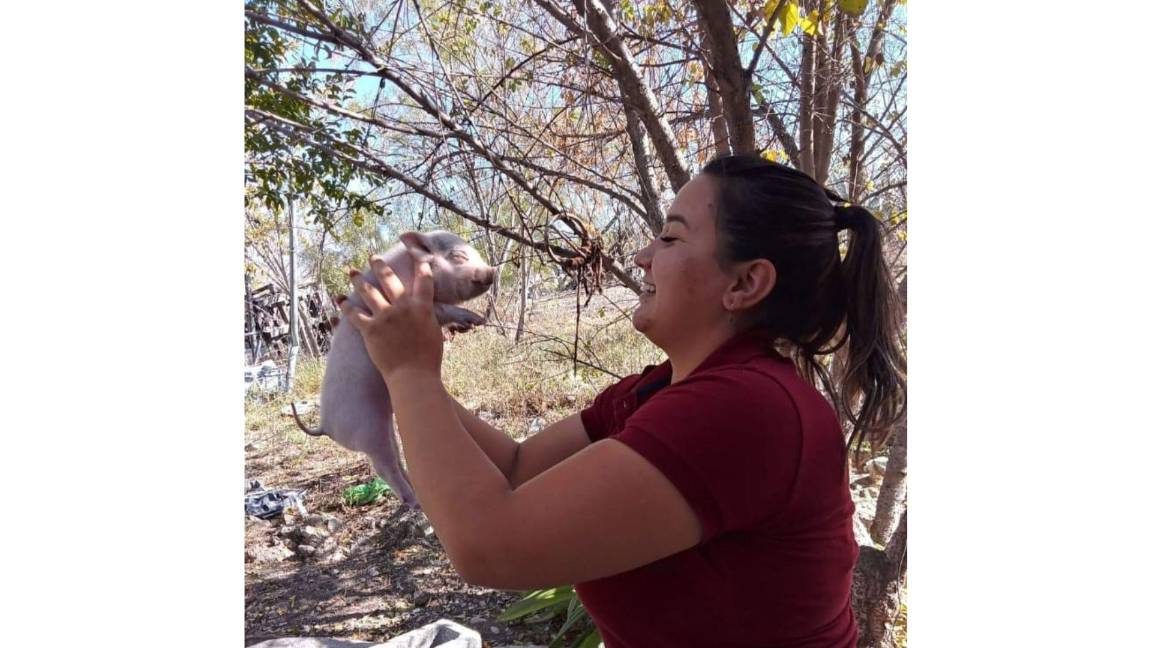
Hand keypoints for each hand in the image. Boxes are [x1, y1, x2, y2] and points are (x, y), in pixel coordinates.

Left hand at [338, 253, 443, 381]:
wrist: (413, 376)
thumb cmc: (428, 360)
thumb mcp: (434, 333)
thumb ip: (428, 318)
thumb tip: (425, 311)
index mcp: (422, 307)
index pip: (424, 281)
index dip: (421, 267)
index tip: (417, 257)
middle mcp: (403, 307)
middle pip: (389, 280)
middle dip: (380, 266)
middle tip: (373, 257)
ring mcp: (385, 317)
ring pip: (368, 292)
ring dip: (358, 280)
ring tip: (352, 272)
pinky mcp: (370, 329)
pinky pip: (354, 314)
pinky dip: (345, 306)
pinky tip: (339, 299)